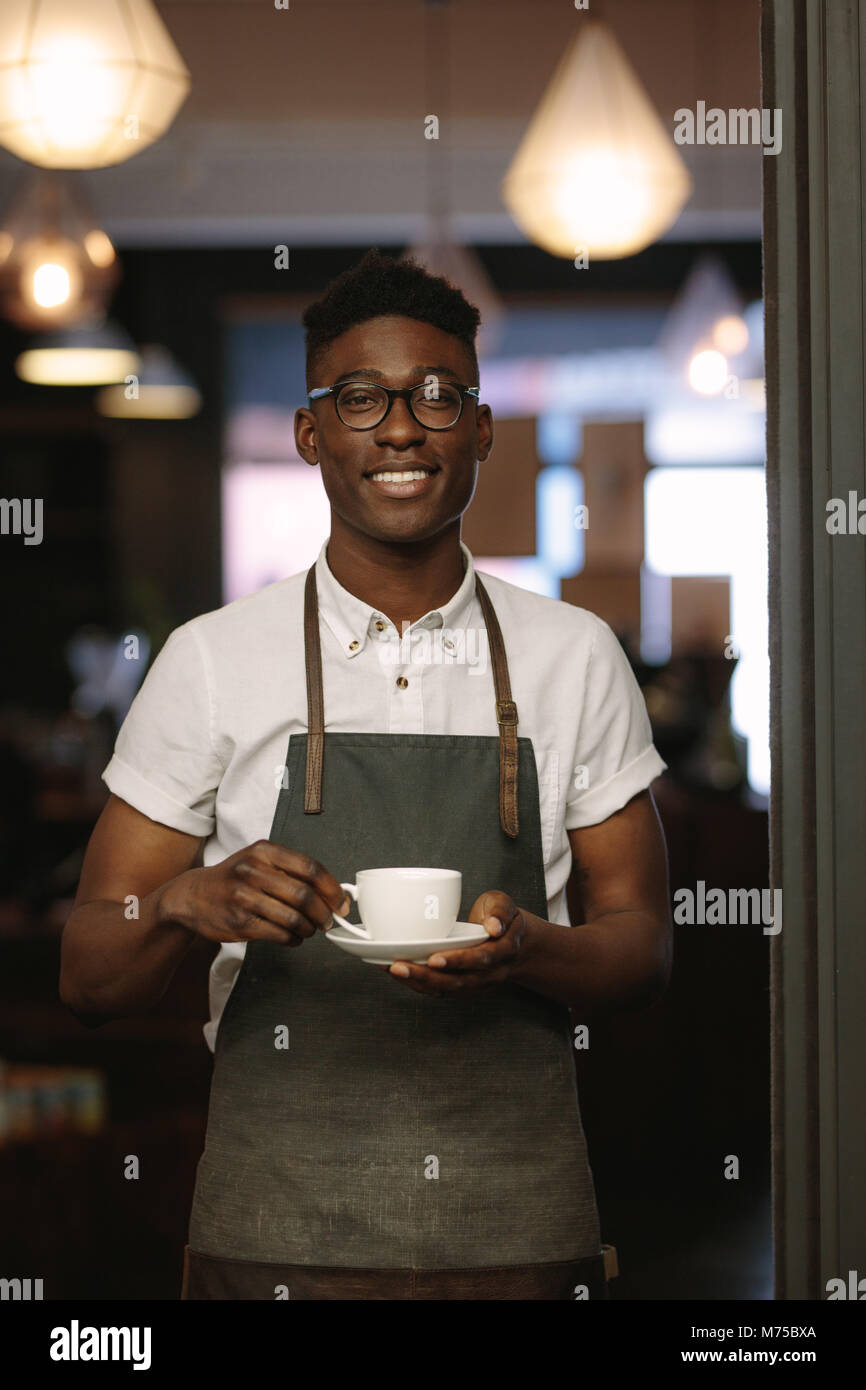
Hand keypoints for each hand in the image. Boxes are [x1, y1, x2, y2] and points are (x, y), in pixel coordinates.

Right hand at [160, 842, 350, 946]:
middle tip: (328, 921)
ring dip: (308, 929)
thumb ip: (292, 872)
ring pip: (293, 918)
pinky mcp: (239, 922)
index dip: (332, 888)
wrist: (192, 896)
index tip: (341, 903)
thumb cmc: (233, 879)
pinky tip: (292, 937)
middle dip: (323, 913)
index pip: (310, 868)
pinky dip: (292, 939)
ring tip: (308, 930)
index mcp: (264, 851)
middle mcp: (253, 871)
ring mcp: (244, 897)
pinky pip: (278, 934)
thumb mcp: (259, 861)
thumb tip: (333, 893)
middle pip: (304, 895)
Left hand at [382, 890, 530, 996]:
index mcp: (504, 951)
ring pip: (446, 991)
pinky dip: (418, 984)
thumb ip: (500, 912)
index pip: (481, 959)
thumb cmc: (504, 919)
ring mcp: (476, 984)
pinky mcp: (463, 987)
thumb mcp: (506, 905)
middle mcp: (491, 973)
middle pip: (458, 982)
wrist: (515, 943)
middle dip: (426, 977)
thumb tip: (493, 925)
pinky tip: (397, 972)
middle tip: (399, 966)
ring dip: (417, 983)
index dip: (458, 961)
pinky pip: (440, 990)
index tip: (435, 958)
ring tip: (392, 969)